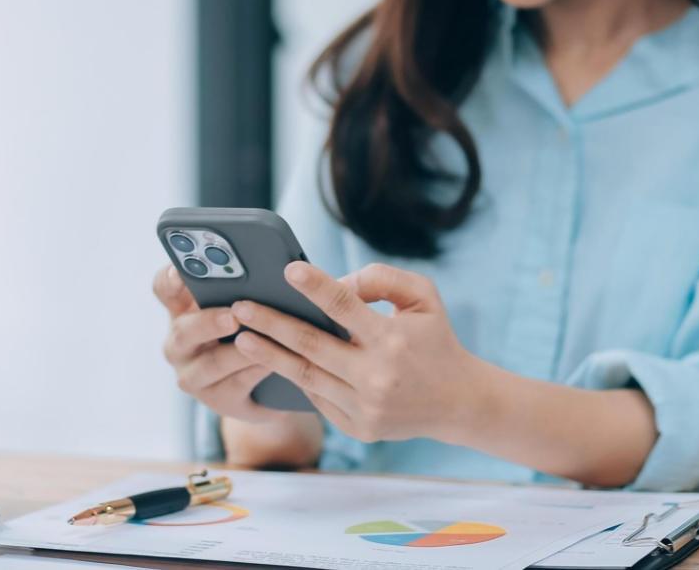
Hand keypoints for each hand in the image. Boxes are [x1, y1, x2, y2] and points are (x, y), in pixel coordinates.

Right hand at [152, 265, 284, 423]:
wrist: (266, 384)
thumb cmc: (252, 329)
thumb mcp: (240, 307)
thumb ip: (240, 288)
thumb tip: (263, 266)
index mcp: (182, 311)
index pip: (164, 289)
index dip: (170, 280)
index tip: (181, 271)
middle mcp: (180, 344)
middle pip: (183, 331)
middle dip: (209, 323)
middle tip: (233, 316)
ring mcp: (193, 375)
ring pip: (211, 363)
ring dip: (238, 352)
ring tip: (261, 340)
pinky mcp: (217, 400)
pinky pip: (236, 385)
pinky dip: (255, 370)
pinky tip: (273, 362)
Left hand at [229, 261, 481, 443]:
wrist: (458, 402)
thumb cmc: (436, 340)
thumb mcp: (424, 298)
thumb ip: (382, 279)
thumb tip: (337, 283)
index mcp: (392, 338)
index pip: (345, 306)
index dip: (314, 286)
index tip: (287, 270)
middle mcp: (376, 374)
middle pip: (311, 345)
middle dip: (271, 323)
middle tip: (240, 307)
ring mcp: (365, 406)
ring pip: (306, 376)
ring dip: (269, 356)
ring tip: (241, 339)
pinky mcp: (359, 428)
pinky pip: (319, 399)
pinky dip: (296, 379)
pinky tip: (273, 363)